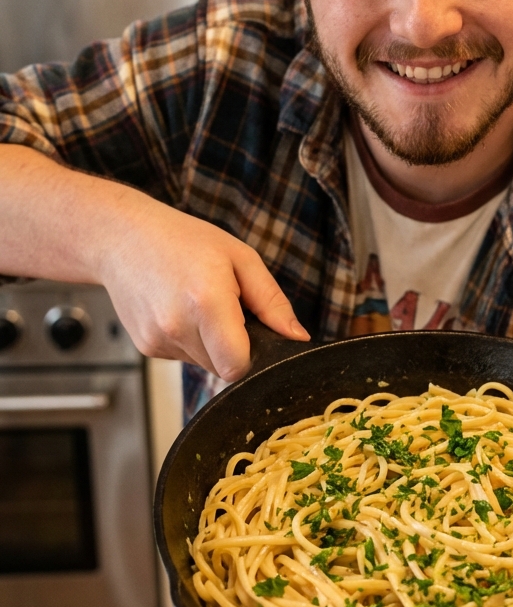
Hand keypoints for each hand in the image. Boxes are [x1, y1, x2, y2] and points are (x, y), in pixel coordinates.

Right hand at [98, 197, 308, 379]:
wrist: (121, 238)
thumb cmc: (183, 240)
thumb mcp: (240, 258)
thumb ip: (272, 302)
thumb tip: (297, 337)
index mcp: (206, 302)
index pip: (238, 366)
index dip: (252, 356)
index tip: (252, 332)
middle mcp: (177, 327)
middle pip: (224, 368)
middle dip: (233, 346)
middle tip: (225, 308)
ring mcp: (157, 341)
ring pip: (205, 364)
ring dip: (211, 344)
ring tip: (198, 304)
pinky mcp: (146, 348)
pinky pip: (184, 357)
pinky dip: (190, 340)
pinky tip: (179, 310)